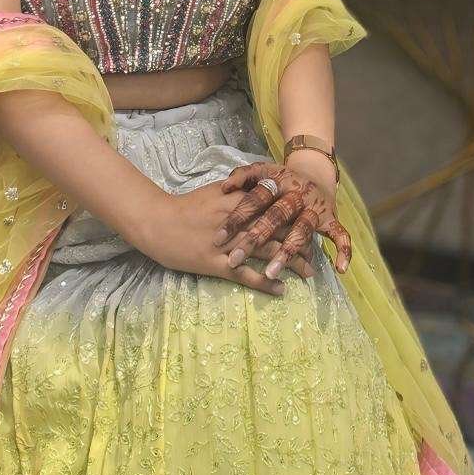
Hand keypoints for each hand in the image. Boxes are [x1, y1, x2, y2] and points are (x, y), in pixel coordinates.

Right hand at [128, 180, 314, 296]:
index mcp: (238, 202)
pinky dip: (265, 283)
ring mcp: (228, 244)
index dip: (296, 216)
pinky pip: (246, 275)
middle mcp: (238, 222)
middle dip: (300, 241)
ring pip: (266, 253)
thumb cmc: (185, 207)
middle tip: (317, 252)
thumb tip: (261, 184)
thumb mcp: (214, 191)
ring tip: (308, 272)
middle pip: (277, 231)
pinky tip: (281, 289)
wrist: (156, 221)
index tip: (311, 224)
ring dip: (290, 263)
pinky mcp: (217, 264)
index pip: (275, 207)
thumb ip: (238, 189)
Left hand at [214, 160, 352, 278]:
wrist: (316, 173)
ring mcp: (315, 208)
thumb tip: (224, 187)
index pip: (254, 199)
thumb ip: (243, 176)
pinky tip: (340, 269)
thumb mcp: (262, 171)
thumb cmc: (281, 178)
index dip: (237, 217)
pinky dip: (344, 250)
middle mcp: (297, 195)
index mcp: (278, 181)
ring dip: (287, 252)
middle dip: (255, 238)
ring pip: (302, 231)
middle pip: (275, 217)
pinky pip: (340, 235)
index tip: (218, 237)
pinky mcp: (331, 218)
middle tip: (235, 259)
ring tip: (271, 273)